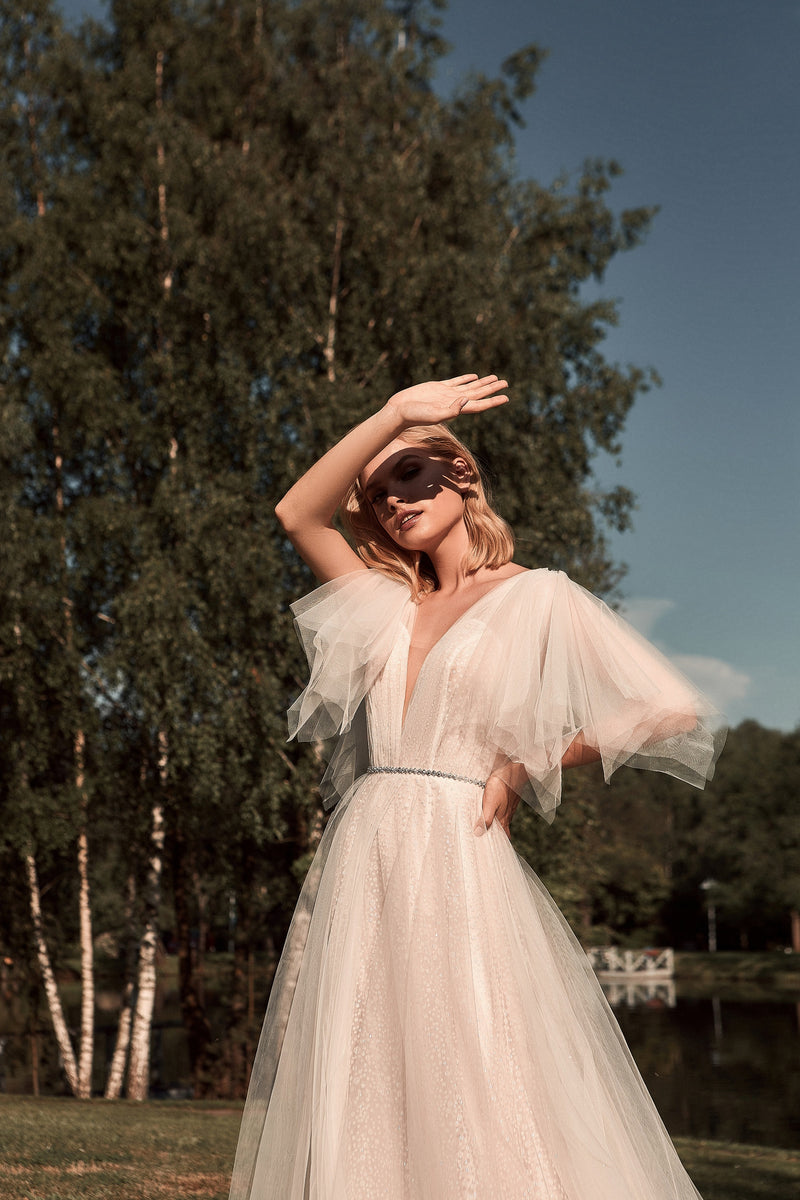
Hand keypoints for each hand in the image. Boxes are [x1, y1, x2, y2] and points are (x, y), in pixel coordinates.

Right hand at [386, 374, 508, 427]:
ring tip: (495, 378)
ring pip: (470, 386)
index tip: (506, 397)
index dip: (493, 401)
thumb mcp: (435, 415)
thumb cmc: (416, 416)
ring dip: (483, 382)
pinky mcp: (438, 387)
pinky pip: (456, 381)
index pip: (479, 404)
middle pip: (478, 394)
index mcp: (456, 409)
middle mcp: (454, 401)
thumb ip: (451, 409)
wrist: (400, 410)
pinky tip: (474, 376)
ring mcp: (447, 394)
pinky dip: (466, 378)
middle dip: (492, 389)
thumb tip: (466, 400)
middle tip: (506, 383)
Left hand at [474, 771, 520, 837]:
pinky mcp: (508, 799)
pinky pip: (504, 810)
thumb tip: (478, 833)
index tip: (492, 849)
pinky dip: (498, 814)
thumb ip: (485, 818)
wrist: (512, 770)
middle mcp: (508, 815)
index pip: (504, 836)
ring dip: (497, 824)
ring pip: (504, 820)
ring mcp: (509, 807)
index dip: (500, 843)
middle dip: (498, 835)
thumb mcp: (490, 803)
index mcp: (503, 819)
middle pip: (504, 829)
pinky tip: (493, 811)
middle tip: (488, 840)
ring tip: (488, 828)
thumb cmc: (501, 786)